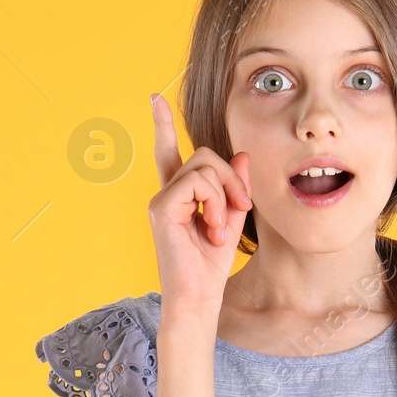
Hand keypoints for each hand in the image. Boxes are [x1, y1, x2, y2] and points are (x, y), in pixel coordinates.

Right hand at [147, 94, 252, 311]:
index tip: (154, 98)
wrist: (199, 297)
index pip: (169, 152)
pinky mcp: (161, 207)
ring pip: (205, 166)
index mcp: (179, 195)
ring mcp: (161, 199)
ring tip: (222, 227)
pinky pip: (197, 183)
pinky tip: (213, 228)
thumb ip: (235, 187)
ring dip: (226, 195)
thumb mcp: (233, 218)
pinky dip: (215, 203)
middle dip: (231, 177)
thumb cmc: (212, 265)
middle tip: (242, 207)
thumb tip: (242, 155)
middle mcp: (166, 193)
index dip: (162, 125)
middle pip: (205, 154)